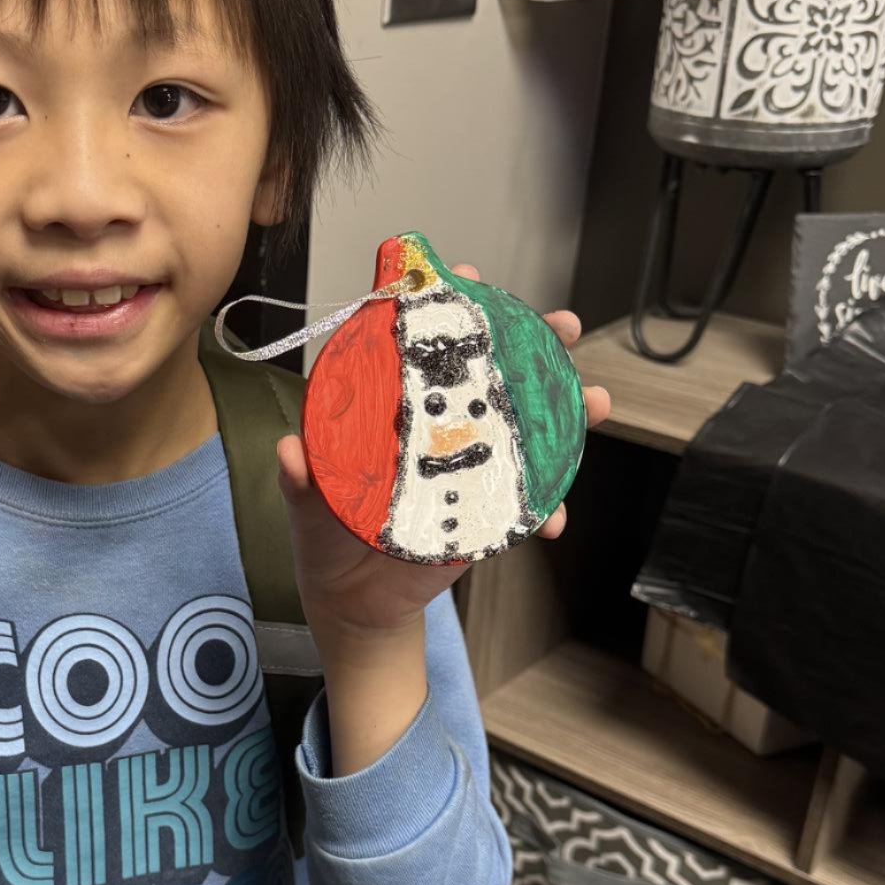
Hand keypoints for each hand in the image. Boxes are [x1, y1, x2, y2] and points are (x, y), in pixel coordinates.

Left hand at [275, 265, 611, 645]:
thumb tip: (289, 452)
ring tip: (595, 403)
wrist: (355, 604)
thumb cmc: (325, 539)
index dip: (446, 307)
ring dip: (568, 412)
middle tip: (563, 326)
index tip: (471, 280)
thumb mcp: (309, 507)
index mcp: (392, 410)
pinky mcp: (488, 510)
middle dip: (535, 343)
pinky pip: (528, 500)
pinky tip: (554, 521)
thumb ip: (301, 481)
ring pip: (524, 427)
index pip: (420, 347)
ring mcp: (469, 465)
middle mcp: (437, 428)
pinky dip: (547, 508)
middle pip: (489, 373)